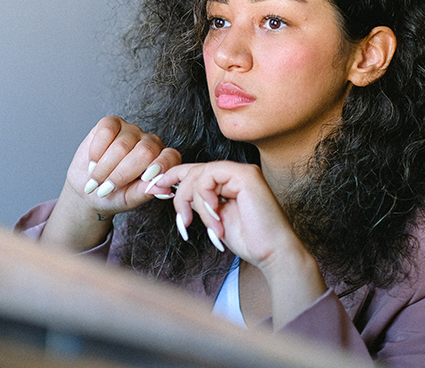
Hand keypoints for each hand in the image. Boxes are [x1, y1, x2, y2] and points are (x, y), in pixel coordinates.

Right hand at [42, 116, 180, 250]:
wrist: (88, 187)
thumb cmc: (113, 195)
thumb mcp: (130, 199)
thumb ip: (145, 192)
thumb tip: (164, 190)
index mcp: (161, 162)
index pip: (170, 157)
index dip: (160, 166)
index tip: (145, 179)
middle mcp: (149, 143)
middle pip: (145, 151)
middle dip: (122, 174)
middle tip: (106, 189)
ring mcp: (131, 131)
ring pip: (122, 145)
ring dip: (104, 167)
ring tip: (96, 180)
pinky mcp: (112, 123)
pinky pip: (107, 131)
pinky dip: (97, 150)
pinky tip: (94, 162)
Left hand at [158, 161, 327, 325]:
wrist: (272, 253)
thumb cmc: (248, 240)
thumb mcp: (213, 219)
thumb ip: (198, 203)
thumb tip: (172, 192)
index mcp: (228, 181)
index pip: (193, 171)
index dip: (170, 178)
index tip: (153, 190)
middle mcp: (234, 172)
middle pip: (192, 171)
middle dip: (177, 193)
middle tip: (180, 220)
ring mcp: (241, 171)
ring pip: (198, 175)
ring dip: (192, 203)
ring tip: (199, 225)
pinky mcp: (245, 174)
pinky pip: (209, 177)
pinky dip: (204, 199)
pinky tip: (214, 218)